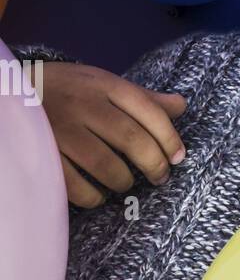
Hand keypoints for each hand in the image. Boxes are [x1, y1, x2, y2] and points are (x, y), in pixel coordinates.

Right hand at [38, 61, 187, 207]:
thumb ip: (141, 98)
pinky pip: (76, 185)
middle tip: (159, 177)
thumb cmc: (66, 90)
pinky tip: (98, 195)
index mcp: (103, 84)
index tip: (179, 157)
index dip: (170, 138)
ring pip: (106, 165)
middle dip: (154, 164)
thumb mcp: (102, 83)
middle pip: (132, 140)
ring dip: (123, 181)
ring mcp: (61, 129)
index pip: (148, 110)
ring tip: (125, 183)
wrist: (10, 91)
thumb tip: (181, 106)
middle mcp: (83, 104)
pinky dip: (93, 197)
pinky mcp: (43, 153)